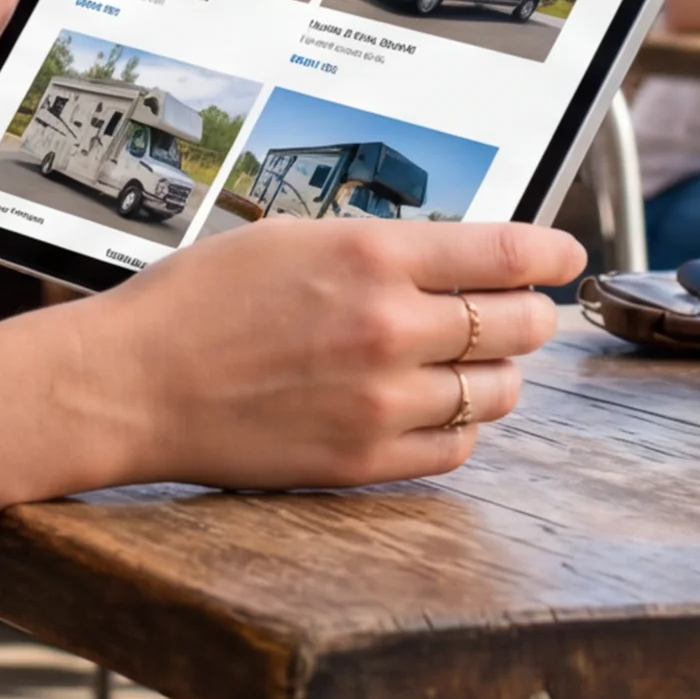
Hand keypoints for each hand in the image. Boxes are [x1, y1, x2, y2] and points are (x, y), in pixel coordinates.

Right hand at [70, 214, 586, 491]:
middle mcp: (388, 328)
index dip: (552, 253)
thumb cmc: (197, 302)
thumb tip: (455, 256)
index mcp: (372, 257)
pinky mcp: (364, 461)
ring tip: (475, 363)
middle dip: (530, 315)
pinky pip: (455, 448)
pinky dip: (461, 427)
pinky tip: (436, 408)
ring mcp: (381, 401)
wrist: (132, 382)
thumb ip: (382, 248)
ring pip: (496, 392)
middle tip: (522, 312)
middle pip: (517, 324)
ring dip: (498, 374)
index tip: (566, 256)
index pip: (506, 252)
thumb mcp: (293, 237)